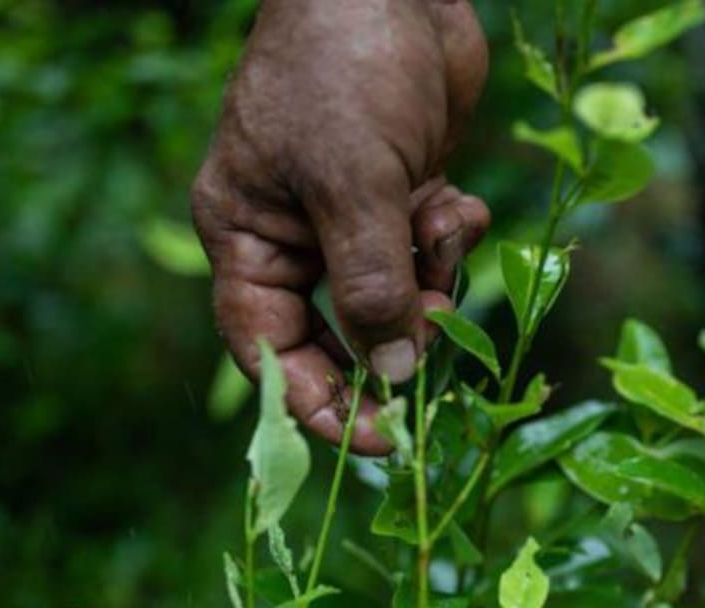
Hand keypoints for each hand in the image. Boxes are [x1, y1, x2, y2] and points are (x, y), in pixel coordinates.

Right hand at [192, 0, 489, 453]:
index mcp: (248, 238)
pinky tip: (456, 199)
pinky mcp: (404, 196)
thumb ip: (372, 283)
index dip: (317, 405)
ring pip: (399, 297)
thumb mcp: (350, 182)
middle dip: (389, 354)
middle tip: (431, 393)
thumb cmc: (344, 67)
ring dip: (433, 281)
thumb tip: (393, 376)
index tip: (376, 443)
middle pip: (339, 335)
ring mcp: (353, 218)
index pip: (269, 351)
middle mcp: (295, 238)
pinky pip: (431, 251)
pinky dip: (451, 238)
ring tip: (441, 225)